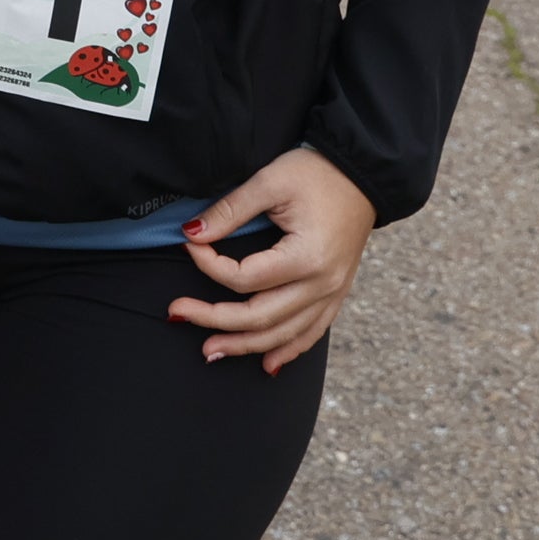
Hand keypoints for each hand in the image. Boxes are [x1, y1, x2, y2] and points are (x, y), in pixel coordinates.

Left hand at [169, 146, 376, 374]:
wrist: (362, 174)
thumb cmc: (316, 174)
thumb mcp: (269, 181)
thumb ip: (230, 210)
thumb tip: (191, 233)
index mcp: (307, 257)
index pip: (245, 278)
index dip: (209, 266)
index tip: (189, 245)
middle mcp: (323, 284)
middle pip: (260, 316)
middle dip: (214, 319)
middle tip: (176, 314)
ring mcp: (332, 293)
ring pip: (284, 333)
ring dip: (245, 345)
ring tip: (209, 352)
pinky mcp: (336, 293)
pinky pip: (312, 332)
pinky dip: (288, 350)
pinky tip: (267, 365)